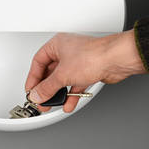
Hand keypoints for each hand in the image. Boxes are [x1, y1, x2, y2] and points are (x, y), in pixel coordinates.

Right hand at [24, 30, 145, 112]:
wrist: (117, 59)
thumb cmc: (94, 55)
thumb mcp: (63, 74)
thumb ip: (47, 87)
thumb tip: (37, 94)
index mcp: (57, 44)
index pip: (38, 62)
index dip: (33, 78)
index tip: (31, 90)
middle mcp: (67, 51)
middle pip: (50, 72)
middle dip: (46, 88)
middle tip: (41, 99)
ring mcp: (78, 61)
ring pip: (63, 79)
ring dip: (58, 93)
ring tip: (53, 103)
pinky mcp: (88, 71)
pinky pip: (75, 84)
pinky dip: (71, 94)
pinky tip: (68, 103)